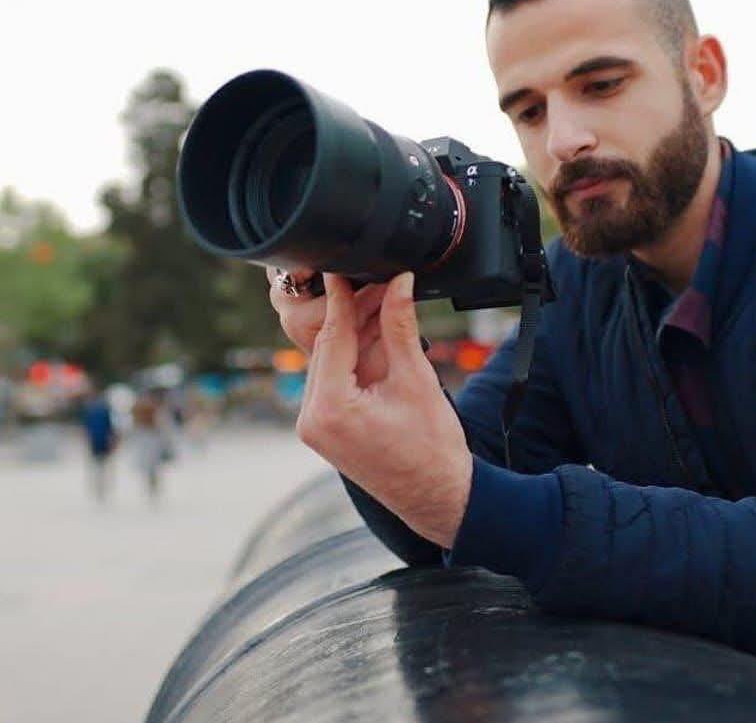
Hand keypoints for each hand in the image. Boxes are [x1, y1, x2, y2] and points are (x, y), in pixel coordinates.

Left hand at [295, 271, 471, 548]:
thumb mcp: (416, 379)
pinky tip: (376, 336)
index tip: (343, 267)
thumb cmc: (432, 449)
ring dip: (355, 334)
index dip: (343, 298)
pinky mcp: (325, 430)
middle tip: (382, 282)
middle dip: (354, 314)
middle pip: (328, 347)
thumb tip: (399, 283)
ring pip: (329, 362)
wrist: (437, 496)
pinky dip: (353, 359)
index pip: (333, 336)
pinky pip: (333, 382)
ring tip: (385, 304)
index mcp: (329, 409)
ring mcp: (315, 427)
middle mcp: (311, 420)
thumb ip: (400, 327)